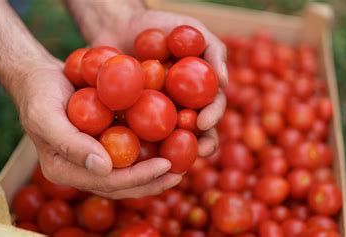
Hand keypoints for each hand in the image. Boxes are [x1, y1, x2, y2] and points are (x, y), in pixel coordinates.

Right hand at [14, 58, 181, 198]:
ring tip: (182, 166)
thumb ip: (70, 144)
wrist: (39, 77)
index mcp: (65, 171)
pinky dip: (149, 151)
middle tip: (180, 173)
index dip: (137, 177)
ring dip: (154, 172)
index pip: (106, 182)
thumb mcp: (46, 116)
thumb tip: (105, 168)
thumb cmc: (39, 94)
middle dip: (152, 181)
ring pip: (128, 173)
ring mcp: (93, 158)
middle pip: (121, 184)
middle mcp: (81, 170)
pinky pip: (128, 152)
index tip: (165, 165)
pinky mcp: (103, 143)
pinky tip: (171, 144)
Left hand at [90, 10, 227, 156]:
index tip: (203, 122)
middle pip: (195, 133)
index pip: (211, 109)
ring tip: (168, 162)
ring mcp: (156, 116)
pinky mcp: (131, 119)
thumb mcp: (190, 29)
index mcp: (199, 92)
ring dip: (171, 154)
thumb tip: (224, 81)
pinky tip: (132, 155)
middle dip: (199, 145)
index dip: (212, 118)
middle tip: (196, 152)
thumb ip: (212, 50)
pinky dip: (136, 146)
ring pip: (167, 141)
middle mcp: (181, 108)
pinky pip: (135, 135)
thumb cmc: (161, 24)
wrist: (120, 25)